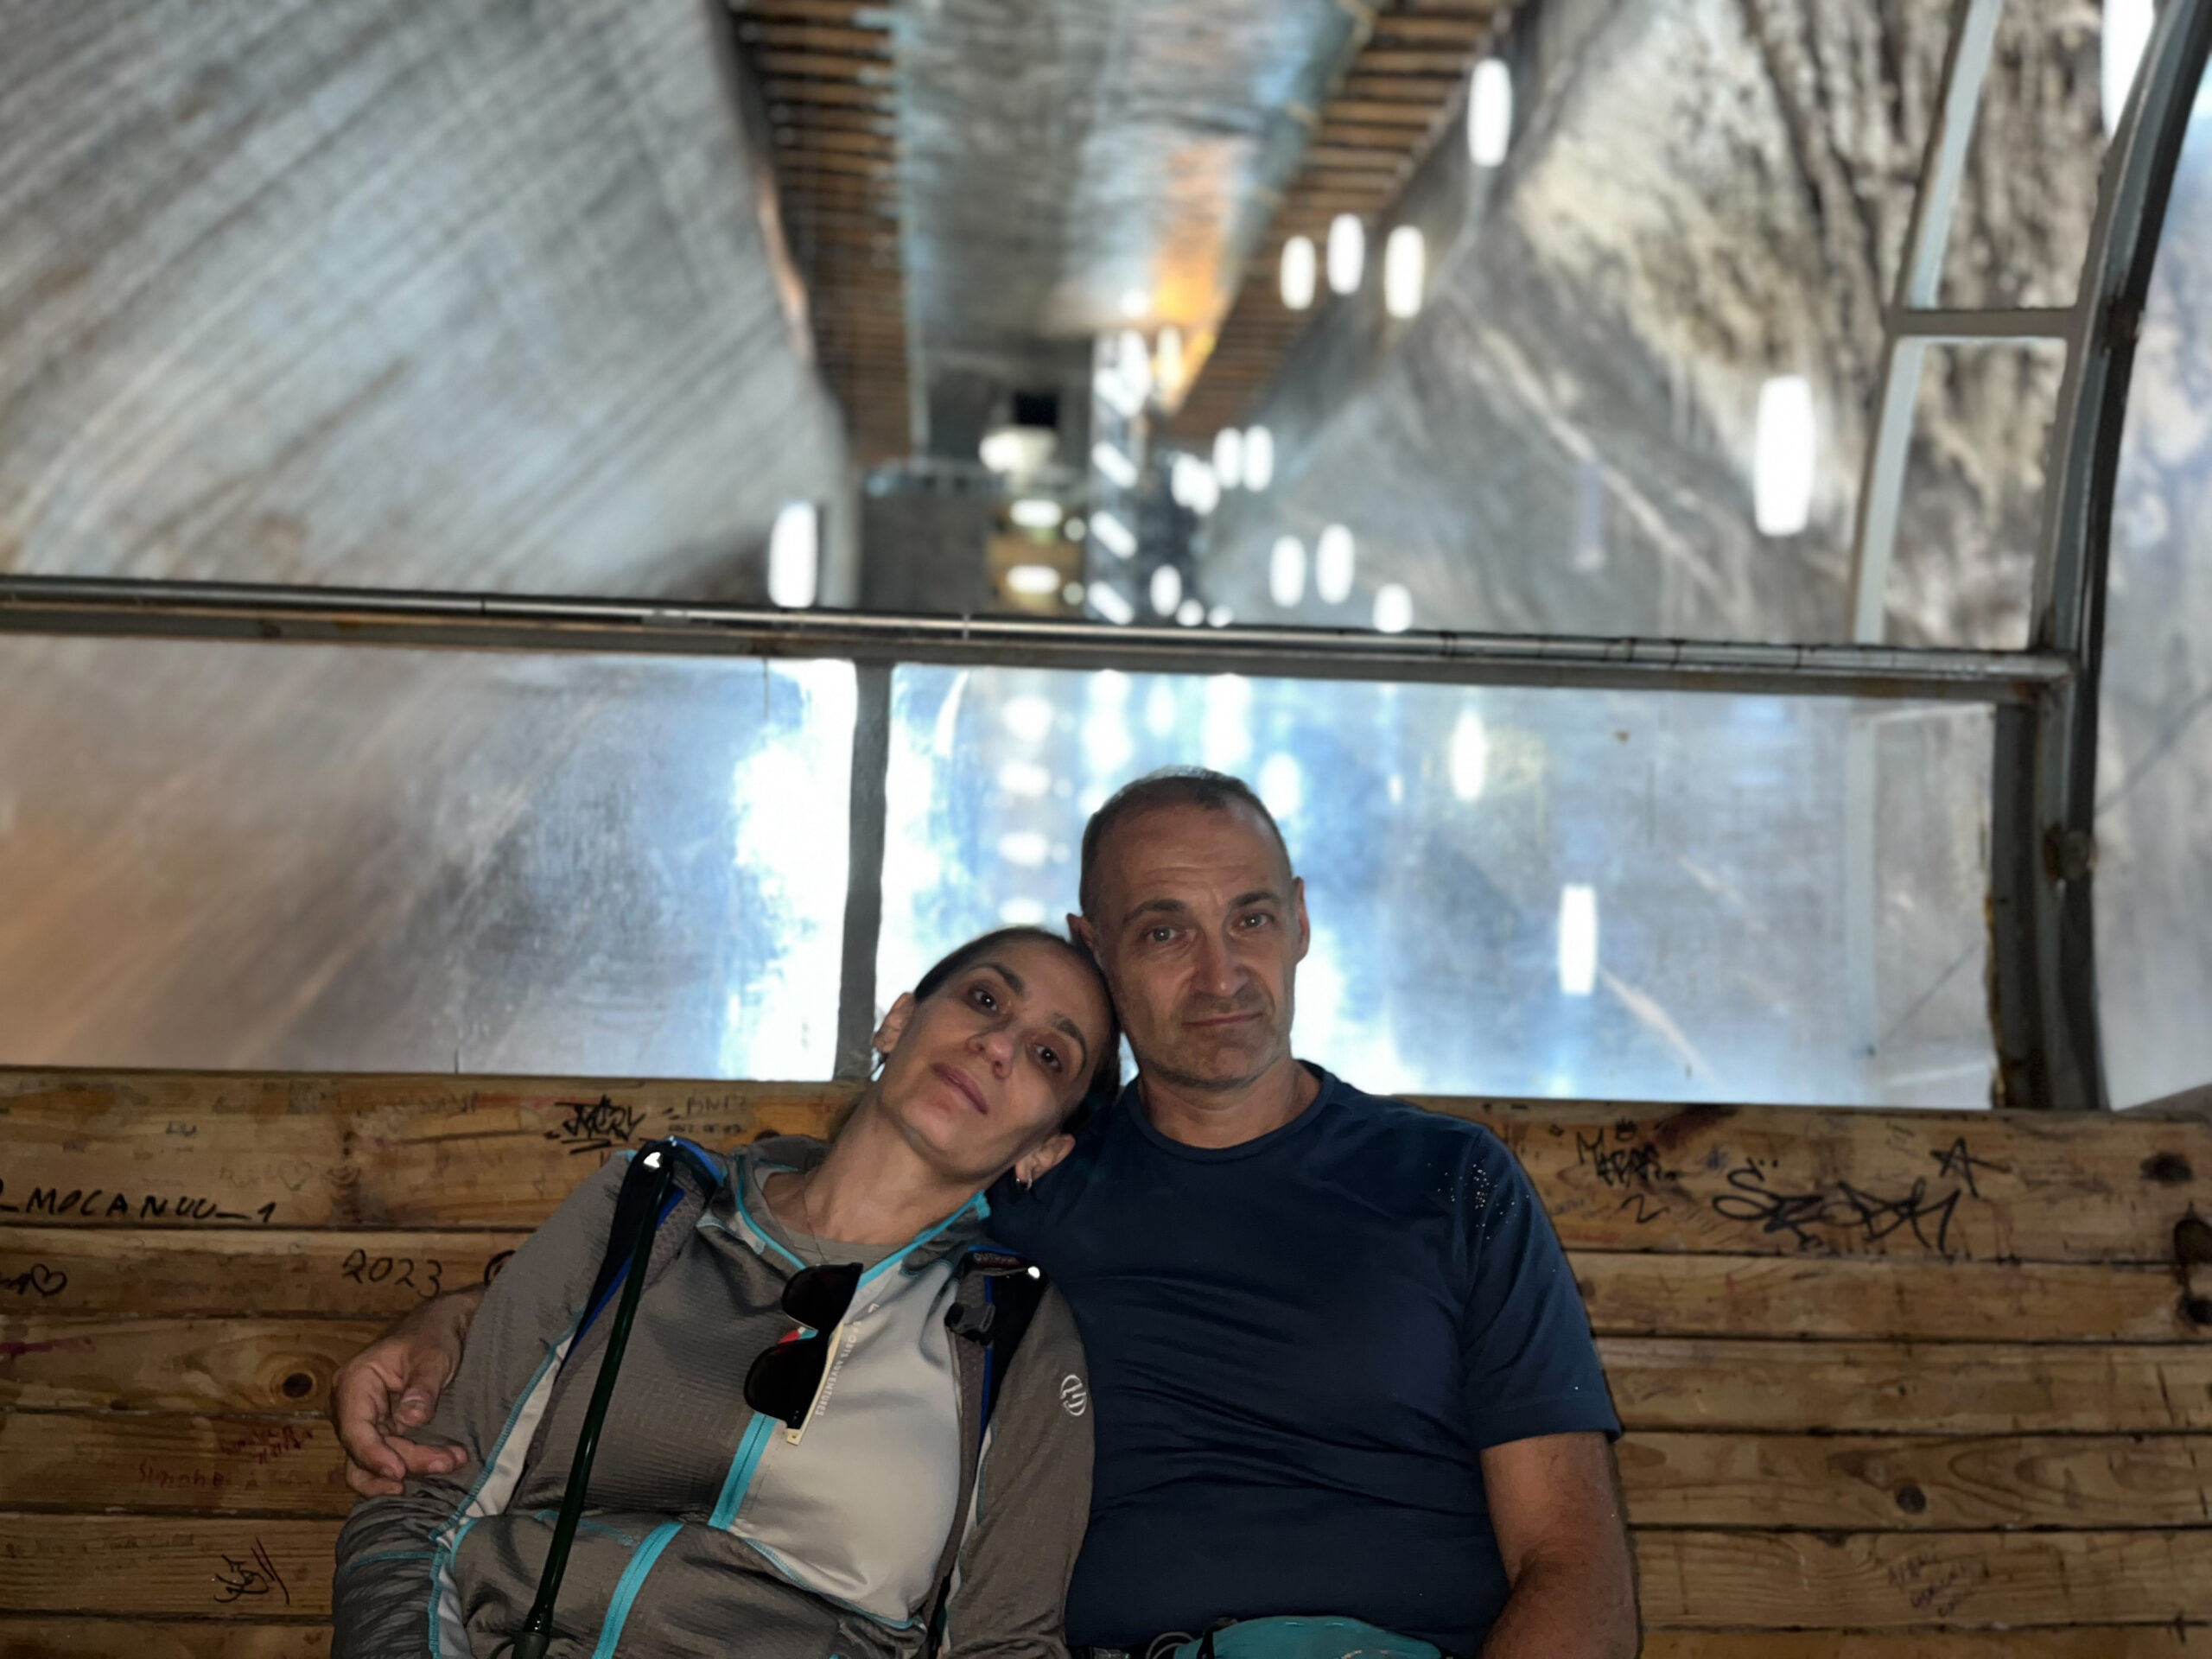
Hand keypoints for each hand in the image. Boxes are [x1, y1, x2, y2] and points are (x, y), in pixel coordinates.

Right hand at [331, 1286, 481, 1497]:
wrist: (441, 1329)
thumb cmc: (433, 1336)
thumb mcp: (434, 1356)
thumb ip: (423, 1387)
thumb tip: (410, 1419)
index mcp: (355, 1382)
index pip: (355, 1429)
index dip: (373, 1455)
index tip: (398, 1473)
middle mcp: (352, 1407)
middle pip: (366, 1451)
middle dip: (406, 1462)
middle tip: (448, 1462)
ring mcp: (366, 1422)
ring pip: (374, 1462)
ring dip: (411, 1468)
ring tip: (451, 1462)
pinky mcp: (383, 1432)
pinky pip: (388, 1458)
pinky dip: (412, 1464)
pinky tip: (439, 1466)